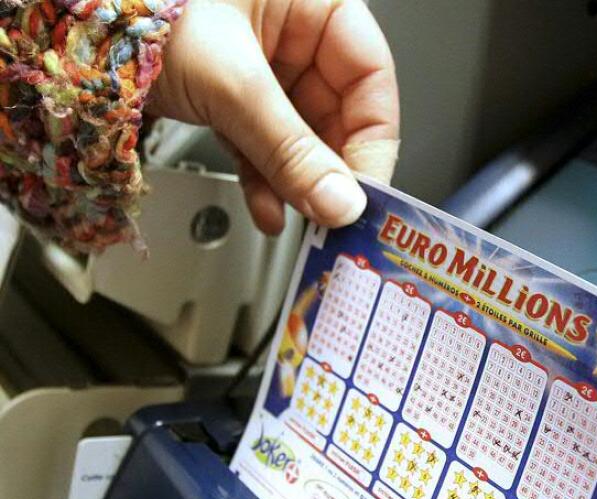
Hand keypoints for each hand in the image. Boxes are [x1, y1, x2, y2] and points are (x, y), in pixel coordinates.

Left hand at [149, 0, 398, 234]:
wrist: (61, 23)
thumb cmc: (136, 4)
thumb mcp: (231, 83)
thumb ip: (290, 149)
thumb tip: (339, 201)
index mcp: (311, 3)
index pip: (370, 77)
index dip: (375, 137)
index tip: (366, 189)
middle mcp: (291, 31)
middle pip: (337, 113)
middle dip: (331, 170)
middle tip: (333, 214)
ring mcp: (259, 64)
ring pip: (298, 134)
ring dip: (297, 183)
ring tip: (300, 218)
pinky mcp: (229, 94)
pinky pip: (262, 142)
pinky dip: (265, 179)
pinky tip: (269, 208)